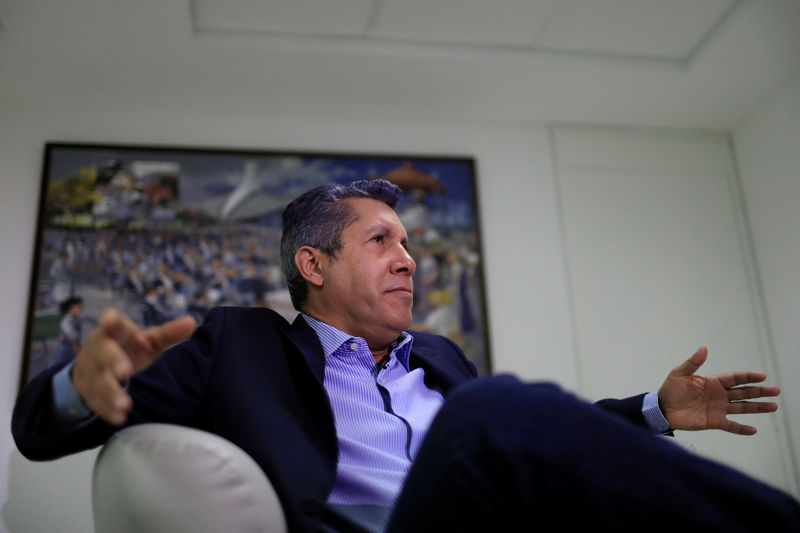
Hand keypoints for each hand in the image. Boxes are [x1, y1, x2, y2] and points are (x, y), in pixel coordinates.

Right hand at [71, 308, 195, 425]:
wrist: (100, 365)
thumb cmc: (131, 347)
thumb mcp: (150, 340)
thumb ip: (169, 333)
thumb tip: (192, 322)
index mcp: (115, 330)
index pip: (110, 319)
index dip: (110, 320)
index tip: (110, 321)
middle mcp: (98, 346)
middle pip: (101, 351)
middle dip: (112, 360)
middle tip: (126, 373)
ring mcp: (90, 368)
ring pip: (96, 379)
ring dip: (110, 392)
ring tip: (126, 405)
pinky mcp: (87, 388)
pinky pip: (94, 400)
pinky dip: (106, 409)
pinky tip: (119, 418)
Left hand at [657, 346, 778, 434]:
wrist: (661, 409)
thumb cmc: (670, 389)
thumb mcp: (679, 373)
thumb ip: (693, 362)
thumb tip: (704, 348)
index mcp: (712, 382)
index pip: (735, 378)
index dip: (748, 377)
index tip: (762, 376)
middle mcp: (719, 395)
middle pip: (743, 392)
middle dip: (759, 391)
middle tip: (775, 390)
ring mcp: (718, 409)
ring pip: (742, 408)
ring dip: (757, 407)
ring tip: (773, 406)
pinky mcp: (713, 422)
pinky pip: (730, 426)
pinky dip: (741, 429)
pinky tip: (753, 430)